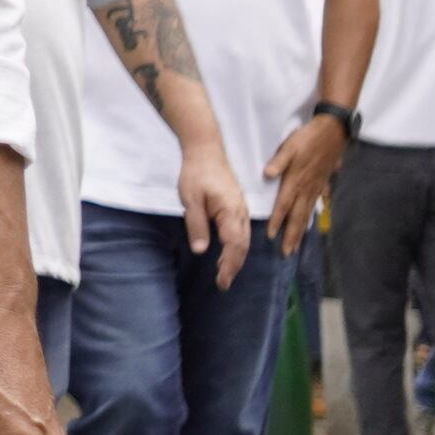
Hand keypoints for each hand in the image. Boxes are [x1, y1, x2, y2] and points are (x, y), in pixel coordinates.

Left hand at [174, 138, 255, 288]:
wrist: (206, 151)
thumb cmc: (196, 173)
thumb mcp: (190, 199)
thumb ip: (196, 224)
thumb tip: (201, 250)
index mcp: (231, 211)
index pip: (234, 245)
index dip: (229, 265)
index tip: (222, 280)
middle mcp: (241, 212)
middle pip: (242, 245)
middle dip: (234, 266)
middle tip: (222, 284)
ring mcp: (240, 209)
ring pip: (243, 239)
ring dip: (235, 257)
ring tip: (224, 273)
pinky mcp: (236, 207)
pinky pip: (240, 231)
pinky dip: (236, 246)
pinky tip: (228, 253)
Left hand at [267, 110, 353, 245]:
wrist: (332, 133)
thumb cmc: (307, 139)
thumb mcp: (290, 146)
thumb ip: (279, 161)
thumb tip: (267, 174)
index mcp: (296, 181)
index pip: (284, 205)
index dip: (277, 221)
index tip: (271, 237)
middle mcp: (307, 188)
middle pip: (297, 217)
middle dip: (291, 236)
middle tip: (287, 253)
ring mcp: (316, 188)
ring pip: (306, 214)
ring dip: (300, 231)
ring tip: (296, 245)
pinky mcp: (322, 185)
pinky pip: (314, 206)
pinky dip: (309, 218)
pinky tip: (307, 224)